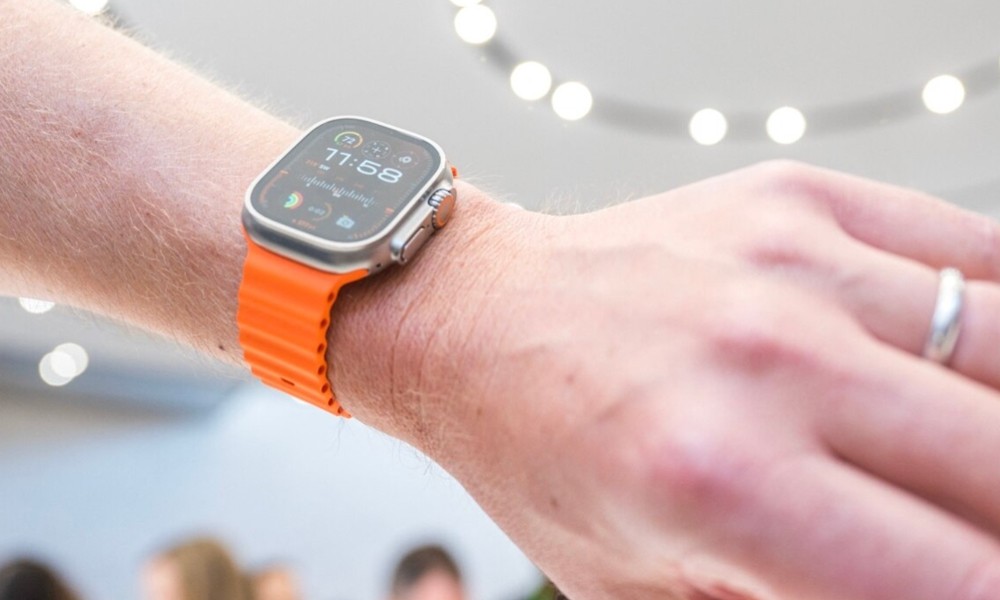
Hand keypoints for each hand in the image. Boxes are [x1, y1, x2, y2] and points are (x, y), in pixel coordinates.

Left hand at [424, 162, 999, 598]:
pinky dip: (991, 315)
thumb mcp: (646, 589)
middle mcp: (763, 357)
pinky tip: (955, 361)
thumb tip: (914, 585)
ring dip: (998, 416)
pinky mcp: (797, 198)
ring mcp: (789, 262)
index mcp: (720, 481)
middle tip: (963, 521)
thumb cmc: (545, 456)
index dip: (988, 588)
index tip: (971, 576)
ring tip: (957, 450)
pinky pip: (972, 251)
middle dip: (997, 513)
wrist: (481, 321)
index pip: (958, 576)